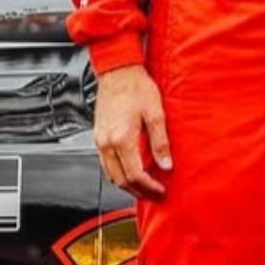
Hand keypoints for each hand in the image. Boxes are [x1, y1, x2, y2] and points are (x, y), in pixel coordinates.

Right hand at [92, 65, 170, 199]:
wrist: (118, 71)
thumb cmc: (136, 87)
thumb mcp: (155, 114)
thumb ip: (160, 143)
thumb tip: (166, 164)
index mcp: (121, 139)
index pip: (135, 175)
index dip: (149, 186)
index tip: (160, 190)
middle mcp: (107, 143)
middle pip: (120, 180)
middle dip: (138, 190)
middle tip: (154, 193)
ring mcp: (100, 140)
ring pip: (110, 174)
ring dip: (127, 184)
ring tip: (144, 186)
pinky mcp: (98, 136)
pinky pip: (105, 163)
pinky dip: (118, 172)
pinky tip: (130, 169)